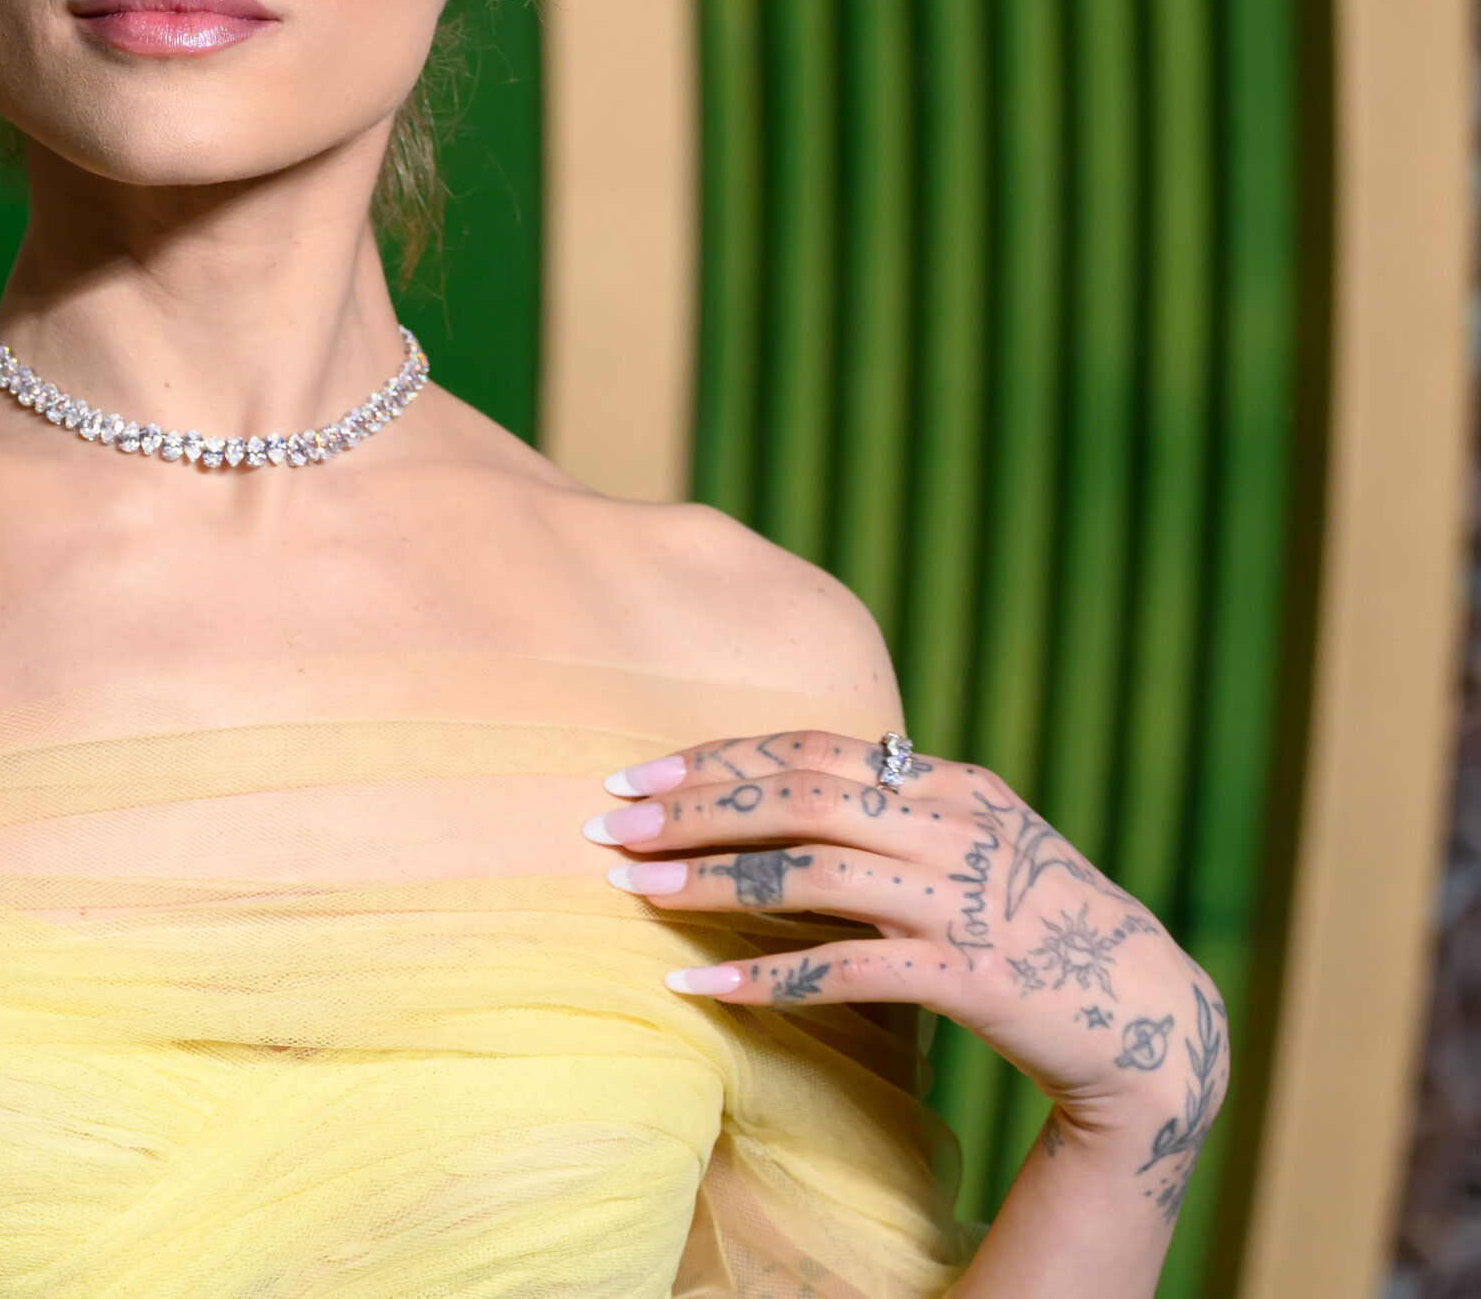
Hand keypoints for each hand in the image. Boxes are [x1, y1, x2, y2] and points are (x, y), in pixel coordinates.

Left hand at [584, 731, 1226, 1216]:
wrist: (1153, 1015)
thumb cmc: (1039, 923)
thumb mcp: (974, 842)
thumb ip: (893, 811)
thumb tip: (779, 789)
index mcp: (951, 782)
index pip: (811, 748)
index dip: (718, 757)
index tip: (634, 776)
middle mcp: (957, 826)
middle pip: (799, 796)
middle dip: (694, 809)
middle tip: (609, 827)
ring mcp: (967, 900)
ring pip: (813, 872)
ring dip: (712, 882)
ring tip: (633, 893)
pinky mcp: (976, 978)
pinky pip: (853, 971)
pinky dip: (771, 977)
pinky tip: (703, 989)